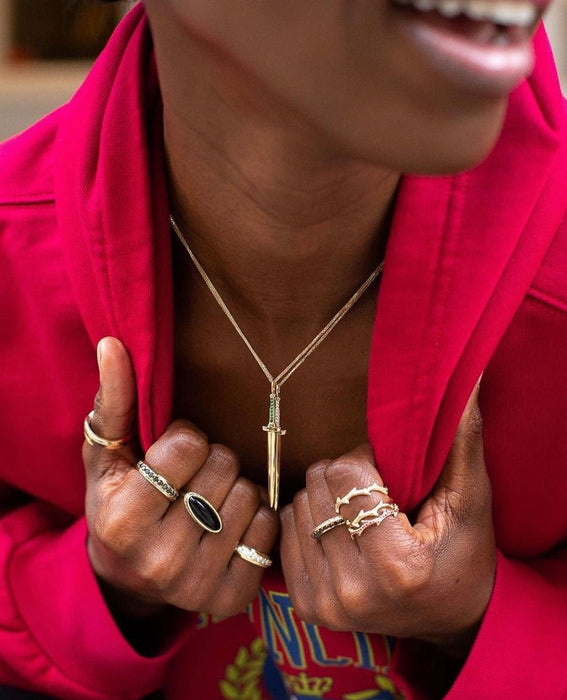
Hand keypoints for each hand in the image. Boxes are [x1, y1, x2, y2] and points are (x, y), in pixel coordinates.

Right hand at [84, 337, 278, 618]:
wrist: (129, 573)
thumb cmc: (117, 499)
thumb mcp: (106, 453)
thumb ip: (114, 400)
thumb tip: (113, 344)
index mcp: (123, 520)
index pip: (189, 445)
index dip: (186, 438)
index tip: (174, 453)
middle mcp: (159, 558)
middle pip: (224, 466)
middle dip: (213, 460)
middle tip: (195, 477)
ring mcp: (196, 583)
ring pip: (249, 497)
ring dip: (236, 487)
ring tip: (211, 500)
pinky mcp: (230, 596)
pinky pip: (269, 529)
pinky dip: (257, 517)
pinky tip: (232, 524)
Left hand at [279, 381, 494, 652]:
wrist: (451, 618)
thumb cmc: (464, 554)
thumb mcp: (472, 500)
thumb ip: (461, 440)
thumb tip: (462, 380)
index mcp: (396, 566)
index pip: (344, 474)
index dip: (365, 460)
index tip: (388, 473)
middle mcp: (353, 590)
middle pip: (316, 485)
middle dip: (344, 476)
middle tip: (374, 492)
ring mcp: (325, 604)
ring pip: (297, 504)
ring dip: (325, 497)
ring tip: (359, 514)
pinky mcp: (307, 608)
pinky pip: (285, 530)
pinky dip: (309, 519)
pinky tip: (340, 531)